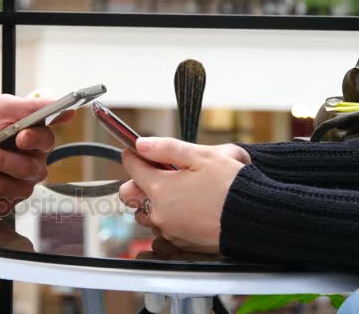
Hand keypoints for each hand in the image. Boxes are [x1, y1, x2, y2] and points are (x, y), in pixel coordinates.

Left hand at [0, 94, 73, 217]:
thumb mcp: (1, 108)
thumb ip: (32, 107)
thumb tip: (68, 110)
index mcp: (36, 142)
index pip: (45, 140)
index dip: (34, 139)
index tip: (20, 136)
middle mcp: (31, 168)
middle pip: (25, 168)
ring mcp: (16, 190)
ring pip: (4, 189)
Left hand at [119, 137, 244, 253]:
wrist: (258, 219)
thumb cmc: (233, 187)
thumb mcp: (203, 157)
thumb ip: (167, 148)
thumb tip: (141, 144)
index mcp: (161, 188)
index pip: (132, 167)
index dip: (134, 155)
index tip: (138, 151)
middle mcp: (160, 213)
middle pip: (131, 196)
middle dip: (139, 183)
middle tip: (160, 175)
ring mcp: (169, 231)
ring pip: (146, 215)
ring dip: (154, 204)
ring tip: (179, 193)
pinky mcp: (181, 245)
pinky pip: (163, 231)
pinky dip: (169, 221)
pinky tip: (188, 211)